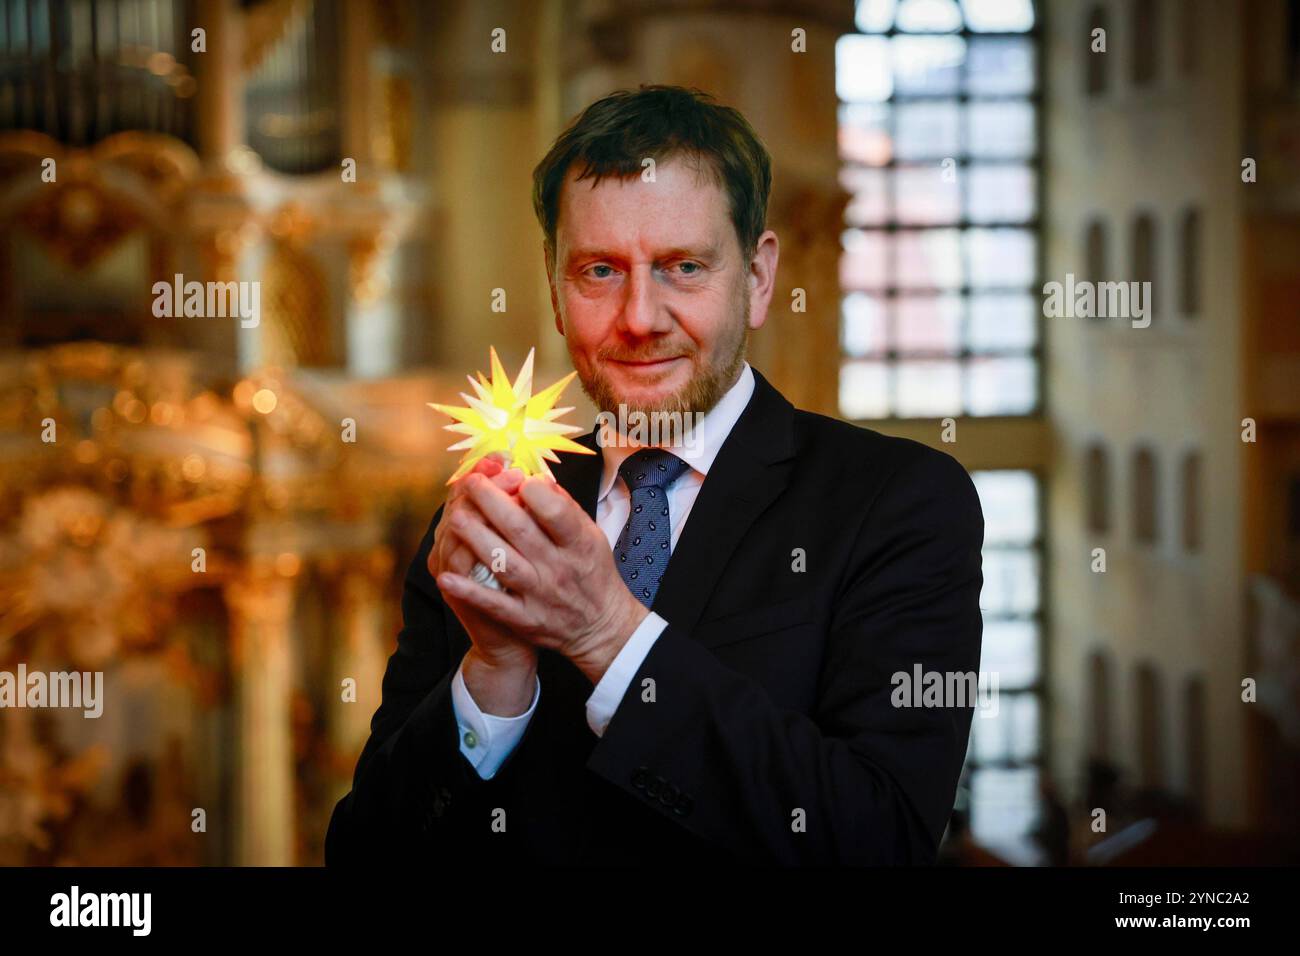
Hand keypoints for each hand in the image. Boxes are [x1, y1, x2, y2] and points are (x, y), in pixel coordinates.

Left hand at [435, 472, 648, 684]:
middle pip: (521, 531)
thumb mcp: (592, 536)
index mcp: (578, 544)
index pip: (557, 513)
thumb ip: (565, 508)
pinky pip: (494, 604)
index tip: (519, 478)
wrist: (601, 626)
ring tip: (457, 517)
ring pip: (503, 564)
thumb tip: (537, 479)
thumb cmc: (592, 572)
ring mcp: (540, 594)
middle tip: (472, 483)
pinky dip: (469, 592)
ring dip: (476, 538)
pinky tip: (446, 578)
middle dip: (492, 502)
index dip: (534, 492)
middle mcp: (559, 568)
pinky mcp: (526, 618)